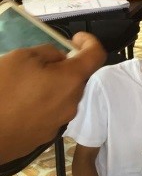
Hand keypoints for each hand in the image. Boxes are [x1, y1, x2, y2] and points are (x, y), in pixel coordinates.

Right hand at [0, 32, 105, 162]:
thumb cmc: (1, 90)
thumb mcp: (21, 57)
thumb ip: (48, 52)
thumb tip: (61, 59)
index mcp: (71, 80)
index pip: (97, 55)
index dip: (90, 42)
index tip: (75, 38)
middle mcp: (73, 103)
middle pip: (76, 78)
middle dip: (64, 68)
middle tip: (39, 64)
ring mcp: (60, 123)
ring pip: (63, 97)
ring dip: (52, 87)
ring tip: (25, 85)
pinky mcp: (45, 137)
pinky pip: (50, 113)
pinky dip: (41, 104)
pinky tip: (19, 104)